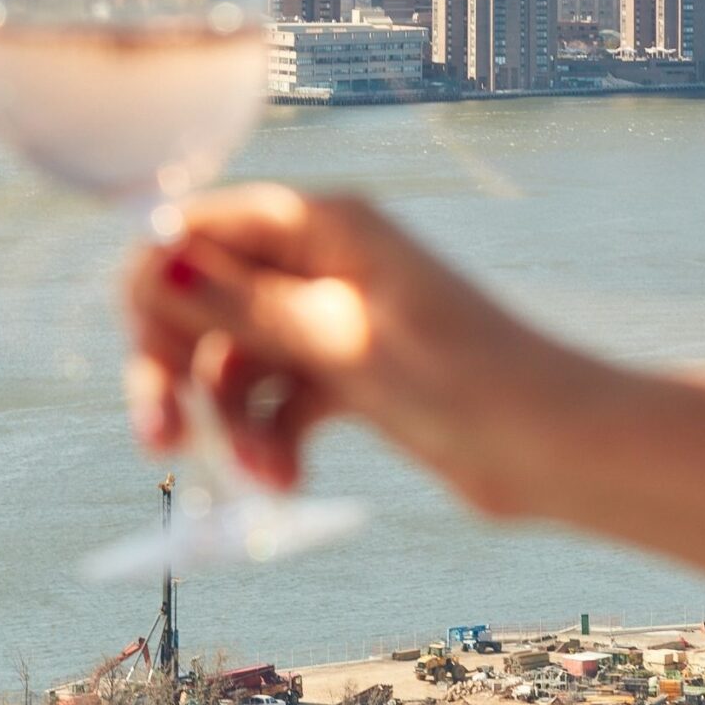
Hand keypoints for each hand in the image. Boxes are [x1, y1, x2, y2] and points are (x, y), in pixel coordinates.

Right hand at [122, 184, 610, 511]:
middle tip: (159, 436)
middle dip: (178, 368)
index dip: (159, 287)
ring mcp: (329, 318)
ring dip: (232, 421)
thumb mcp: (340, 342)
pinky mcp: (345, 373)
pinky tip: (284, 481)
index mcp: (321, 224)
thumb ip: (242, 305)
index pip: (199, 229)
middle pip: (204, 300)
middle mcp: (318, 260)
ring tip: (263, 476)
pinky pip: (274, 400)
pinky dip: (269, 439)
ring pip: (235, 360)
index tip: (146, 358)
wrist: (557, 449)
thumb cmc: (466, 379)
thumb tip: (156, 263)